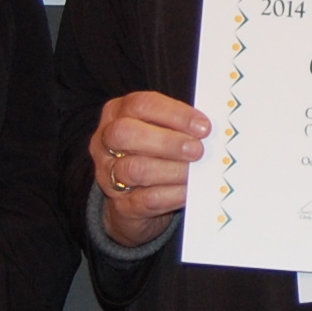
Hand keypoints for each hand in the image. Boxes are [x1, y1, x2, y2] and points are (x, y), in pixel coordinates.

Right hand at [92, 91, 208, 245]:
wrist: (134, 203)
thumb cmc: (154, 156)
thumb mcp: (160, 132)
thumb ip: (178, 126)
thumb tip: (206, 129)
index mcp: (117, 114)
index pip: (140, 105)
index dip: (174, 114)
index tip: (202, 126)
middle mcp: (105, 142)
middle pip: (126, 133)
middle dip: (167, 141)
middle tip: (197, 150)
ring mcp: (108, 175)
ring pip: (135, 169)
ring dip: (172, 170)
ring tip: (194, 171)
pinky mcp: (121, 205)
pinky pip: (146, 199)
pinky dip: (172, 194)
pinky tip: (189, 190)